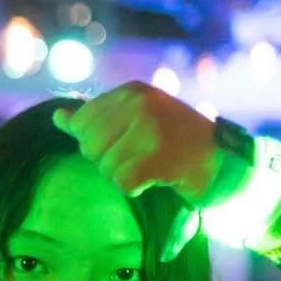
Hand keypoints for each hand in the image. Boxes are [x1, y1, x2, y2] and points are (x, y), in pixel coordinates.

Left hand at [51, 81, 219, 206]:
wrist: (224, 160)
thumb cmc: (174, 141)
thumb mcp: (134, 119)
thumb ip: (94, 118)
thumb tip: (57, 117)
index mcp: (131, 92)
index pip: (83, 123)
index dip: (100, 142)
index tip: (129, 142)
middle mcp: (140, 105)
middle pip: (90, 148)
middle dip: (110, 160)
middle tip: (143, 156)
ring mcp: (151, 129)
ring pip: (105, 168)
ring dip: (125, 176)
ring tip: (152, 166)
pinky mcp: (160, 157)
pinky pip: (122, 182)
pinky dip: (135, 188)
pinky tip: (155, 179)